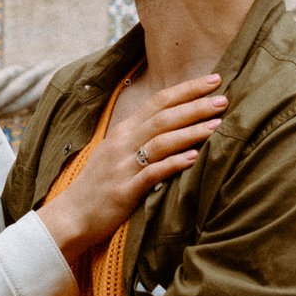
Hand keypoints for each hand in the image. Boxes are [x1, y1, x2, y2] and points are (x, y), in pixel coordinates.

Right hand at [37, 75, 224, 260]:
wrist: (72, 215)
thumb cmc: (99, 184)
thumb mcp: (116, 152)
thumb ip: (141, 136)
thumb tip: (173, 122)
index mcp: (123, 131)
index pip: (158, 102)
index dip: (186, 89)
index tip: (213, 80)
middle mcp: (122, 143)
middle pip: (163, 117)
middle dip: (195, 106)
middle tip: (223, 99)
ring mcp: (122, 166)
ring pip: (160, 142)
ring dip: (190, 132)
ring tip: (217, 125)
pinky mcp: (124, 191)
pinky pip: (152, 173)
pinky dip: (174, 163)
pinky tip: (194, 158)